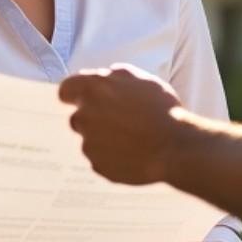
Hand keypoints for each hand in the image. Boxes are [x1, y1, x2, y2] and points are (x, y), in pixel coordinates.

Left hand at [58, 63, 184, 185]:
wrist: (175, 146)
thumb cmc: (162, 110)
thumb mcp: (142, 79)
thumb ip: (115, 76)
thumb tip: (103, 77)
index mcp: (93, 90)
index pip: (66, 90)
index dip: (74, 95)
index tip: (81, 99)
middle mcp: (85, 116)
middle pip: (78, 117)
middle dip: (93, 118)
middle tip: (118, 121)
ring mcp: (89, 144)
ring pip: (90, 139)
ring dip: (103, 138)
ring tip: (130, 139)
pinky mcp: (98, 165)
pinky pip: (100, 159)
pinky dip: (111, 156)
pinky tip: (132, 153)